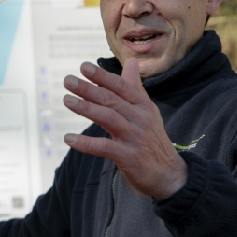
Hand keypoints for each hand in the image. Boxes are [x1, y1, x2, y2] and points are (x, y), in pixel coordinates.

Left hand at [62, 58, 187, 198]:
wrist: (169, 175)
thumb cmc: (152, 140)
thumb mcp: (147, 111)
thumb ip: (135, 87)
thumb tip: (131, 61)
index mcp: (143, 105)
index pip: (120, 86)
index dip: (102, 76)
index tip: (84, 67)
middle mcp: (140, 118)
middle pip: (111, 100)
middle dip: (89, 89)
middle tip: (68, 80)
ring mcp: (135, 137)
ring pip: (108, 118)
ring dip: (86, 108)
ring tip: (67, 100)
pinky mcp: (129, 157)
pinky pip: (104, 147)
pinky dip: (86, 143)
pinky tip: (69, 139)